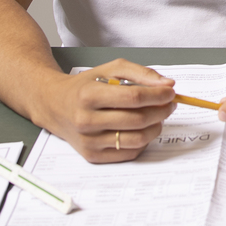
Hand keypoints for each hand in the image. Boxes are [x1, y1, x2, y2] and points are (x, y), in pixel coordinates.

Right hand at [36, 59, 176, 162]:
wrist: (55, 105)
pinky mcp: (92, 156)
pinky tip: (142, 128)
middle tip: (170, 104)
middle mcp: (86, 120)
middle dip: (162, 111)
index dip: (158, 95)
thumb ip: (142, 73)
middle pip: (138, 120)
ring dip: (156, 127)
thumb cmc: (86, 86)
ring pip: (137, 139)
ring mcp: (88, 141)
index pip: (134, 98)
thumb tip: (168, 85)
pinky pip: (129, 153)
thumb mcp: (111, 69)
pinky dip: (143, 141)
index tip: (170, 92)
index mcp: (90, 95)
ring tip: (158, 116)